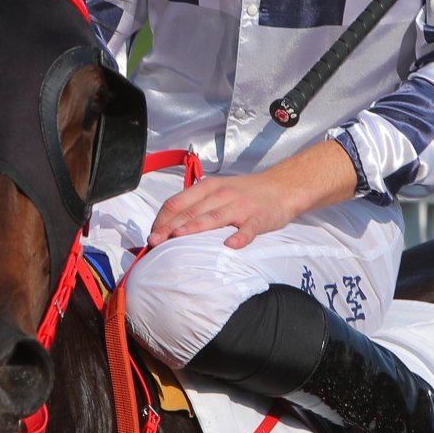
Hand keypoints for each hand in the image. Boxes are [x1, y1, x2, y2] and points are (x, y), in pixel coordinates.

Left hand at [148, 170, 301, 249]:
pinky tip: (230, 245)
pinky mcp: (259, 219)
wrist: (282, 187)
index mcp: (208, 188)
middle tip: (154, 241)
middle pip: (191, 211)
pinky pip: (248, 229)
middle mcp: (222, 195)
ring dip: (194, 227)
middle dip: (170, 226)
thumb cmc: (245, 193)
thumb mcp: (218, 191)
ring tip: (178, 237)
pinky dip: (239, 237)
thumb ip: (196, 205)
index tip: (151, 234)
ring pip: (214, 217)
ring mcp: (240, 207)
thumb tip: (169, 225)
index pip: (178, 202)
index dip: (162, 218)